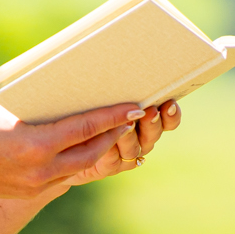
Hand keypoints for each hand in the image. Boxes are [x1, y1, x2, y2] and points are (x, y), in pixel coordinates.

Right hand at [0, 103, 138, 200]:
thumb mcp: (6, 115)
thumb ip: (38, 116)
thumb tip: (67, 107)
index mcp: (35, 144)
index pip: (84, 127)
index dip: (112, 116)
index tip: (133, 106)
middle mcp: (41, 169)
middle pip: (91, 150)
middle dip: (114, 134)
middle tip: (131, 117)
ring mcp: (37, 185)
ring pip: (81, 166)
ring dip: (99, 148)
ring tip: (113, 131)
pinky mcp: (32, 192)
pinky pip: (64, 175)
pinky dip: (77, 160)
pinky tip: (85, 147)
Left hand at [63, 100, 180, 186]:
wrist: (63, 136)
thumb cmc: (87, 106)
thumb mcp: (105, 95)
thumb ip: (119, 90)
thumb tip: (129, 66)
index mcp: (146, 120)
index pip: (168, 120)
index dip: (172, 115)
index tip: (168, 103)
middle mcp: (140, 139)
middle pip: (153, 134)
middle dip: (152, 123)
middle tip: (148, 111)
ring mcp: (124, 155)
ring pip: (135, 149)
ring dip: (131, 137)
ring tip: (126, 125)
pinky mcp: (106, 167)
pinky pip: (113, 162)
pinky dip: (111, 152)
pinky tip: (107, 143)